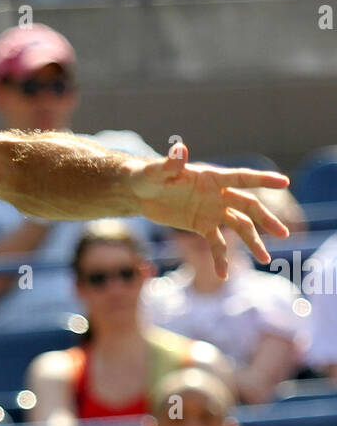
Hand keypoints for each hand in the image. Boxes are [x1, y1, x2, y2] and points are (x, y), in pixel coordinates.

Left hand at [128, 141, 289, 278]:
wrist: (140, 192)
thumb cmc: (148, 176)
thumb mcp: (157, 172)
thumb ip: (171, 164)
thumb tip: (180, 149)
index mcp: (211, 178)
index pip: (241, 178)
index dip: (262, 180)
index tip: (284, 182)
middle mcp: (217, 195)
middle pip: (248, 206)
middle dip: (266, 220)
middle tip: (284, 234)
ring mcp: (212, 211)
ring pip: (239, 226)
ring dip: (253, 241)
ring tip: (265, 259)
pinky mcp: (202, 226)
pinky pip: (216, 244)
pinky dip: (220, 258)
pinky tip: (223, 275)